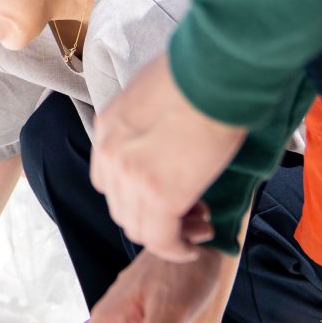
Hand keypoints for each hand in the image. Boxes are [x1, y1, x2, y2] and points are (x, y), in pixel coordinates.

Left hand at [91, 53, 245, 260]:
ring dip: (167, 234)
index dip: (135, 194)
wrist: (214, 74)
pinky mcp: (159, 195)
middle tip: (190, 212)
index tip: (166, 193)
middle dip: (152, 216)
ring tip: (199, 226)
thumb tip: (169, 131)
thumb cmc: (197, 74)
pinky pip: (160, 239)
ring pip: (137, 225)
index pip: (107, 178)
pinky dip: (175, 249)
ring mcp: (130, 176)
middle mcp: (110, 154)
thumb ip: (149, 119)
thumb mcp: (154, 92)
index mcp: (107, 128)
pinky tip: (192, 247)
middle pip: (120, 204)